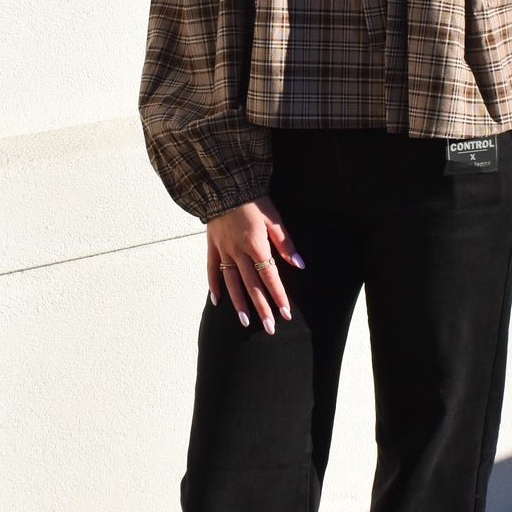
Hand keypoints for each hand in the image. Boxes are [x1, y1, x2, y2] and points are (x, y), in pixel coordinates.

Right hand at [206, 195, 304, 332]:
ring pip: (231, 282)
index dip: (278, 296)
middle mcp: (238, 251)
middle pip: (251, 285)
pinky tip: (217, 301)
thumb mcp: (274, 219)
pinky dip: (214, 285)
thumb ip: (285, 244)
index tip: (286, 313)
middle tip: (270, 327)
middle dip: (262, 308)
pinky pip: (211, 269)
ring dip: (239, 303)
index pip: (270, 276)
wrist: (226, 184)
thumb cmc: (254, 201)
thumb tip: (300, 265)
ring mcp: (223, 250)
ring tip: (246, 321)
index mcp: (256, 245)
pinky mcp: (212, 245)